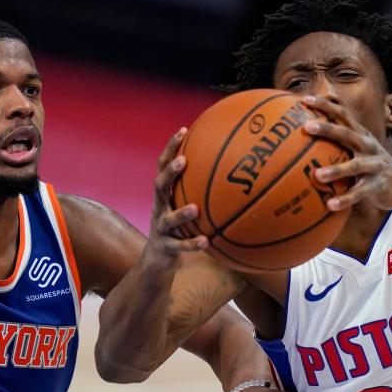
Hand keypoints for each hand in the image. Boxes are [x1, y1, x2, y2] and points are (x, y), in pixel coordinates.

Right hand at [145, 128, 208, 266]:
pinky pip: (180, 246)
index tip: (184, 130)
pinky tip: (206, 241)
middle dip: (170, 172)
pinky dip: (192, 244)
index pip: (163, 166)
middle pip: (159, 186)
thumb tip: (233, 171)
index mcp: (164, 196)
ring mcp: (160, 229)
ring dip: (181, 213)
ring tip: (195, 209)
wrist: (158, 261)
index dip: (170, 148)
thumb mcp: (186, 207)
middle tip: (183, 161)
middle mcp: (159, 208)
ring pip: (168, 219)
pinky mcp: (166, 248)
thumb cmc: (179, 229)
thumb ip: (201, 191)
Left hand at [302, 95, 391, 211]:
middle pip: (347, 134)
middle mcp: (368, 146)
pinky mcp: (379, 184)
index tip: (305, 99)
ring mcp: (375, 165)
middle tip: (306, 127)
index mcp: (360, 135)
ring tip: (317, 175)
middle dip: (327, 128)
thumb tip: (310, 132)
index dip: (325, 105)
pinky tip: (330, 205)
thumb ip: (340, 141)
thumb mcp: (359, 149)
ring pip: (355, 165)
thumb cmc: (373, 165)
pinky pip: (360, 192)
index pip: (342, 115)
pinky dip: (346, 199)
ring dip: (336, 170)